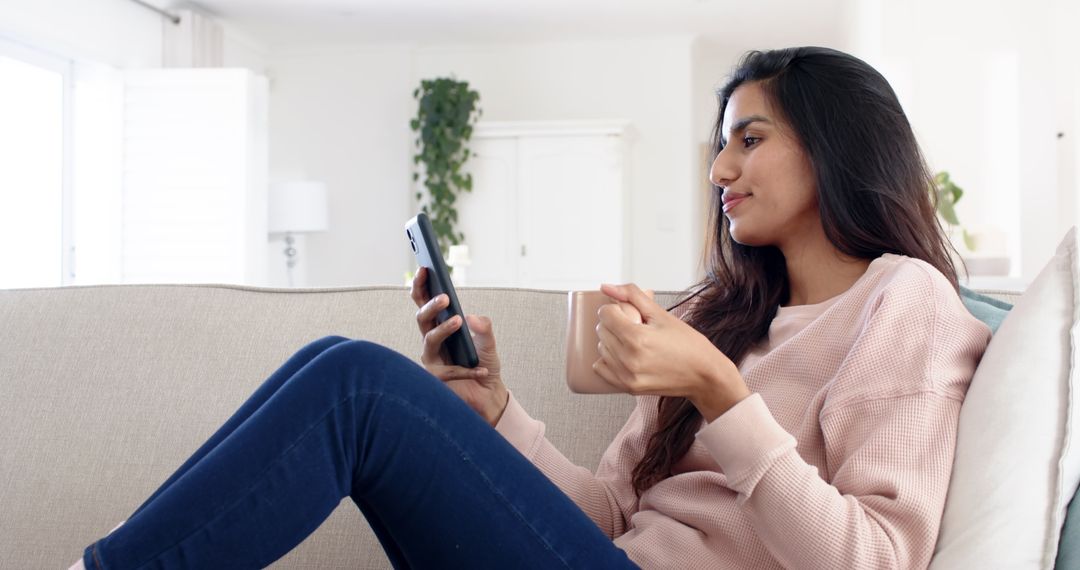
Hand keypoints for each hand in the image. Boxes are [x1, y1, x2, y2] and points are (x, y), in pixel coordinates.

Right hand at [411, 267, 508, 424]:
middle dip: (431, 305)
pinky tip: (480, 369)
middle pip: (422, 318)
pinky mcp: (436, 379)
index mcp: (441, 326)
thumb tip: (471, 317)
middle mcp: (432, 341)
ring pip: (429, 340)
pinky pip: (447, 371)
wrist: (489, 395)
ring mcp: (432, 359)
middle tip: (446, 298)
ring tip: (460, 321)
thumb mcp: (489, 343)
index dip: (422, 286)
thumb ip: (484, 327)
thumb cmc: (484, 365)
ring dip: (443, 330)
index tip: (425, 268)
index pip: (425, 302)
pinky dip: (466, 370)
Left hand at [594, 283, 751, 421]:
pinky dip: (609, 359)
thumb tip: (606, 287)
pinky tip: (626, 356)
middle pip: (601, 330)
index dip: (617, 308)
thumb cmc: (688, 344)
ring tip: (634, 341)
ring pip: (601, 348)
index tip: (631, 313)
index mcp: (637, 337)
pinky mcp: (628, 388)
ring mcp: (627, 376)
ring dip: (612, 341)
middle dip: (615, 323)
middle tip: (636, 326)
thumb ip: (632, 296)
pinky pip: (601, 368)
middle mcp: (628, 359)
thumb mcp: (662, 315)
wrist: (704, 375)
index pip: (606, 314)